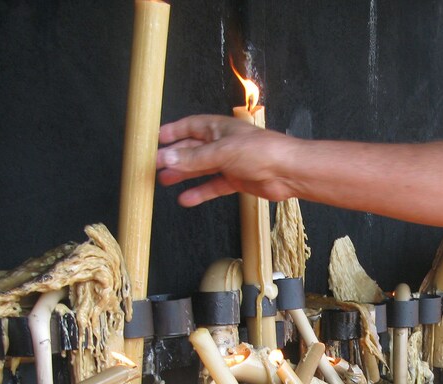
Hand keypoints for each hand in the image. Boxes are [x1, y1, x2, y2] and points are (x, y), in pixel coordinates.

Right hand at [156, 115, 300, 205]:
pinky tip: (186, 199)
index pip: (190, 126)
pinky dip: (200, 192)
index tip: (155, 139)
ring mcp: (230, 162)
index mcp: (220, 128)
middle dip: (174, 156)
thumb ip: (193, 157)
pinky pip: (214, 185)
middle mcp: (223, 143)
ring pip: (201, 168)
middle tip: (153, 165)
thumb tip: (166, 157)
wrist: (289, 172)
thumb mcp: (222, 152)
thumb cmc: (261, 152)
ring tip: (163, 181)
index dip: (173, 132)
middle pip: (193, 148)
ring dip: (183, 174)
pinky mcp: (237, 180)